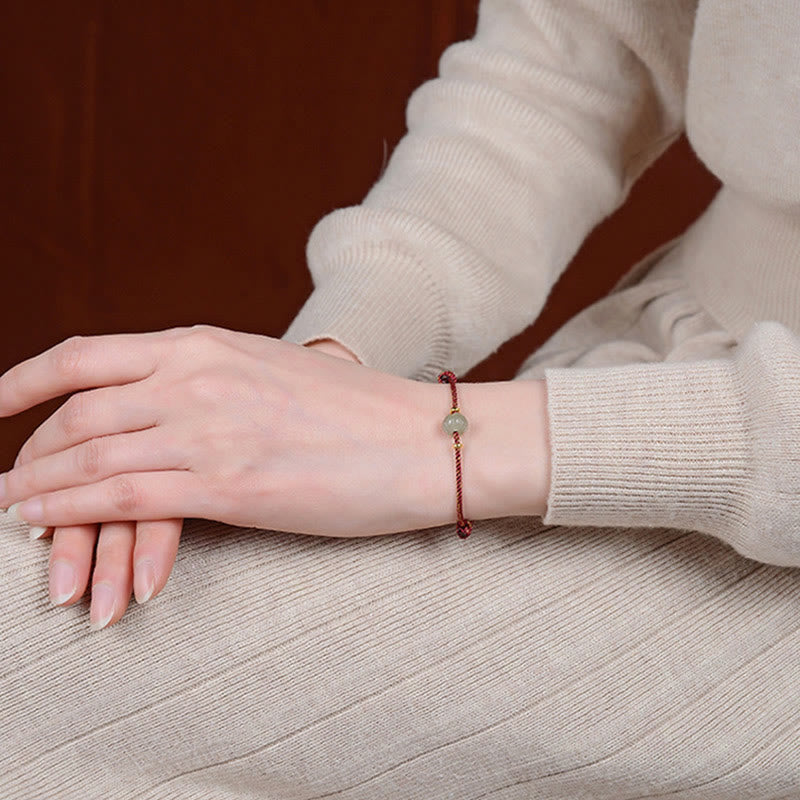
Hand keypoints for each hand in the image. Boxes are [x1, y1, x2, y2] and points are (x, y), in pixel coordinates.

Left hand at [0, 326, 434, 624]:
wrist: (421, 438)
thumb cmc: (359, 408)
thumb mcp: (273, 370)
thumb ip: (215, 379)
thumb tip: (172, 400)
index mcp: (207, 345)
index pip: (87, 356)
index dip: (25, 380)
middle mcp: (196, 379)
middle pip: (78, 413)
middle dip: (31, 451)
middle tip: (11, 481)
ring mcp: (210, 431)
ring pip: (90, 458)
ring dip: (38, 488)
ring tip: (9, 511)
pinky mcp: (230, 487)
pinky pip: (124, 497)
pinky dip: (70, 511)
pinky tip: (42, 524)